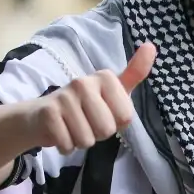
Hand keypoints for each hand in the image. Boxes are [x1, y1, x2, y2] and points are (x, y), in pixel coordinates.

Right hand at [26, 43, 156, 153]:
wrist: (42, 115)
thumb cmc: (85, 105)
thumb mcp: (114, 91)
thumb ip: (135, 73)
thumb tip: (151, 46)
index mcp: (105, 77)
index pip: (126, 117)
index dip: (116, 123)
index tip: (104, 113)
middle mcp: (84, 82)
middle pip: (107, 129)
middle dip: (98, 134)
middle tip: (86, 122)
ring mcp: (64, 96)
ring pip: (87, 140)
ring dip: (81, 141)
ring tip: (73, 127)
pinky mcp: (48, 113)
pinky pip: (68, 144)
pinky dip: (66, 147)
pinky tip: (61, 134)